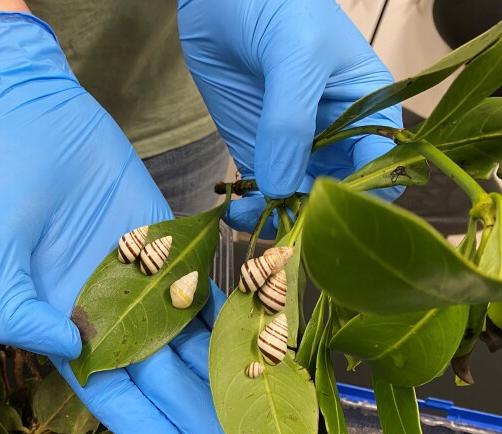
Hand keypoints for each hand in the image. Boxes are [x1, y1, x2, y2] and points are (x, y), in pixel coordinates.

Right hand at [0, 13, 256, 433]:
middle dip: (203, 421)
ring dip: (229, 381)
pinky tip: (266, 348)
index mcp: (66, 327)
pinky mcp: (169, 246)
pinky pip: (208, 289)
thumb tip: (70, 348)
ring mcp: (144, 283)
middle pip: (165, 381)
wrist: (32, 117)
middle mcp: (111, 316)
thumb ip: (17, 307)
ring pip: (194, 344)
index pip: (113, 395)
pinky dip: (237, 318)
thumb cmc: (1, 186)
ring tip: (266, 419)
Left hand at [178, 0, 403, 231]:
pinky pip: (262, 194)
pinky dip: (251, 210)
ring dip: (281, 219)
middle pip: (343, 195)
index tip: (329, 204)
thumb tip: (281, 187)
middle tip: (286, 225)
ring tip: (253, 218)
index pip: (385, 166)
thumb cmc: (276, 6)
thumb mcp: (296, 53)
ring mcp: (297, 147)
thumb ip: (289, 120)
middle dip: (318, 215)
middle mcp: (339, 135)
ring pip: (301, 202)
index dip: (366, 192)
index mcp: (370, 107)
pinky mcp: (259, 153)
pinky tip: (236, 211)